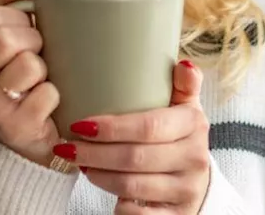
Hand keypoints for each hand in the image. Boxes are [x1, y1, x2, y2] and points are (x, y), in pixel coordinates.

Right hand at [0, 0, 60, 166]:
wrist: (38, 136)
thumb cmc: (27, 79)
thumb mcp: (18, 36)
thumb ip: (15, 3)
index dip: (21, 21)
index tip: (30, 33)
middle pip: (3, 39)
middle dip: (34, 43)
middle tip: (41, 58)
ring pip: (26, 66)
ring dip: (46, 71)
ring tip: (43, 82)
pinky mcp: (10, 129)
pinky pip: (45, 94)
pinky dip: (56, 95)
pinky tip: (50, 104)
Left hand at [57, 60, 210, 213]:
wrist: (197, 185)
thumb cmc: (179, 139)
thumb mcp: (185, 109)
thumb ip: (184, 85)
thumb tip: (183, 64)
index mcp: (195, 125)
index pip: (149, 126)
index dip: (111, 127)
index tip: (80, 124)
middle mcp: (195, 159)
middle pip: (134, 158)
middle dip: (93, 153)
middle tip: (67, 147)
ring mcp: (186, 190)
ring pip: (130, 187)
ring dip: (98, 175)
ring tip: (79, 164)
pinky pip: (137, 214)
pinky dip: (116, 204)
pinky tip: (104, 187)